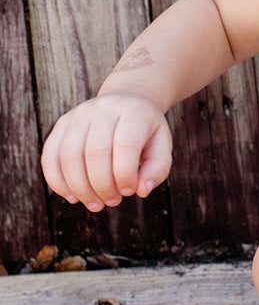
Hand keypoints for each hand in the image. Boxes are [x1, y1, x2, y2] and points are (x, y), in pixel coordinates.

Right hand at [41, 92, 172, 211]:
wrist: (129, 101)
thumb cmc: (146, 131)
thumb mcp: (162, 146)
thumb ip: (157, 169)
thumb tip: (141, 190)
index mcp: (134, 111)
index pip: (125, 144)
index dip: (125, 174)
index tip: (131, 191)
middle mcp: (105, 108)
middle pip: (95, 152)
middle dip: (102, 186)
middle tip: (112, 201)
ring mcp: (80, 114)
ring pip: (69, 156)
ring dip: (80, 188)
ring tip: (95, 203)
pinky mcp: (62, 124)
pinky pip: (50, 156)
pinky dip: (57, 182)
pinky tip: (72, 197)